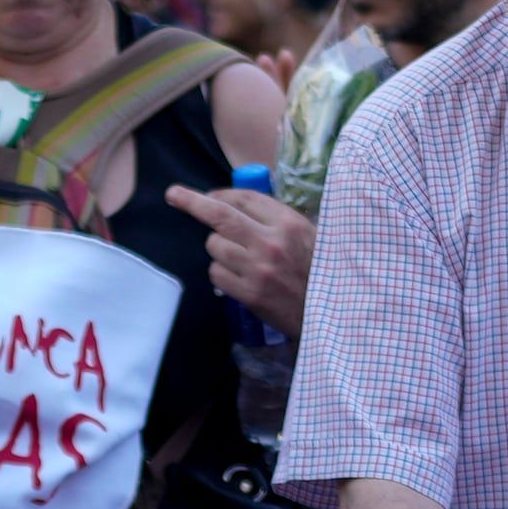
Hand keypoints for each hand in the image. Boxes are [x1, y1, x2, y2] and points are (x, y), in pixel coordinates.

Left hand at [163, 183, 315, 337]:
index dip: (220, 194)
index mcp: (288, 222)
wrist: (334, 314)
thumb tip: (238, 204)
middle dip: (191, 202)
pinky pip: (216, 273)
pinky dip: (221, 273)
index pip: (244, 198)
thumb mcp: (310, 234)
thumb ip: (277, 219)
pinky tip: (237, 278)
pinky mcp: (249, 294)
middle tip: (173, 195)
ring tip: (239, 259)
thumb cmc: (322, 271)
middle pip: (219, 215)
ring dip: (219, 250)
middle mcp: (270, 242)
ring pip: (214, 246)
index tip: (207, 196)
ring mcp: (258, 269)